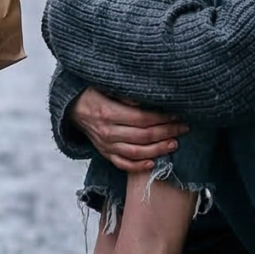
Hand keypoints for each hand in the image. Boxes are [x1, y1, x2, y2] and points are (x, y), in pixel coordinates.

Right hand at [68, 87, 187, 172]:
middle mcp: (107, 132)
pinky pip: (122, 164)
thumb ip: (125, 95)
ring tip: (174, 144)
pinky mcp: (104, 153)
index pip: (142, 118)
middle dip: (167, 132)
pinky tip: (153, 163)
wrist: (71, 108)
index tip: (177, 115)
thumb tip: (146, 101)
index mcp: (109, 113)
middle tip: (183, 128)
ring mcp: (105, 146)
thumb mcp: (106, 86)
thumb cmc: (92, 93)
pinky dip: (138, 166)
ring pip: (136, 153)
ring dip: (158, 150)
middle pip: (143, 136)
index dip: (162, 118)